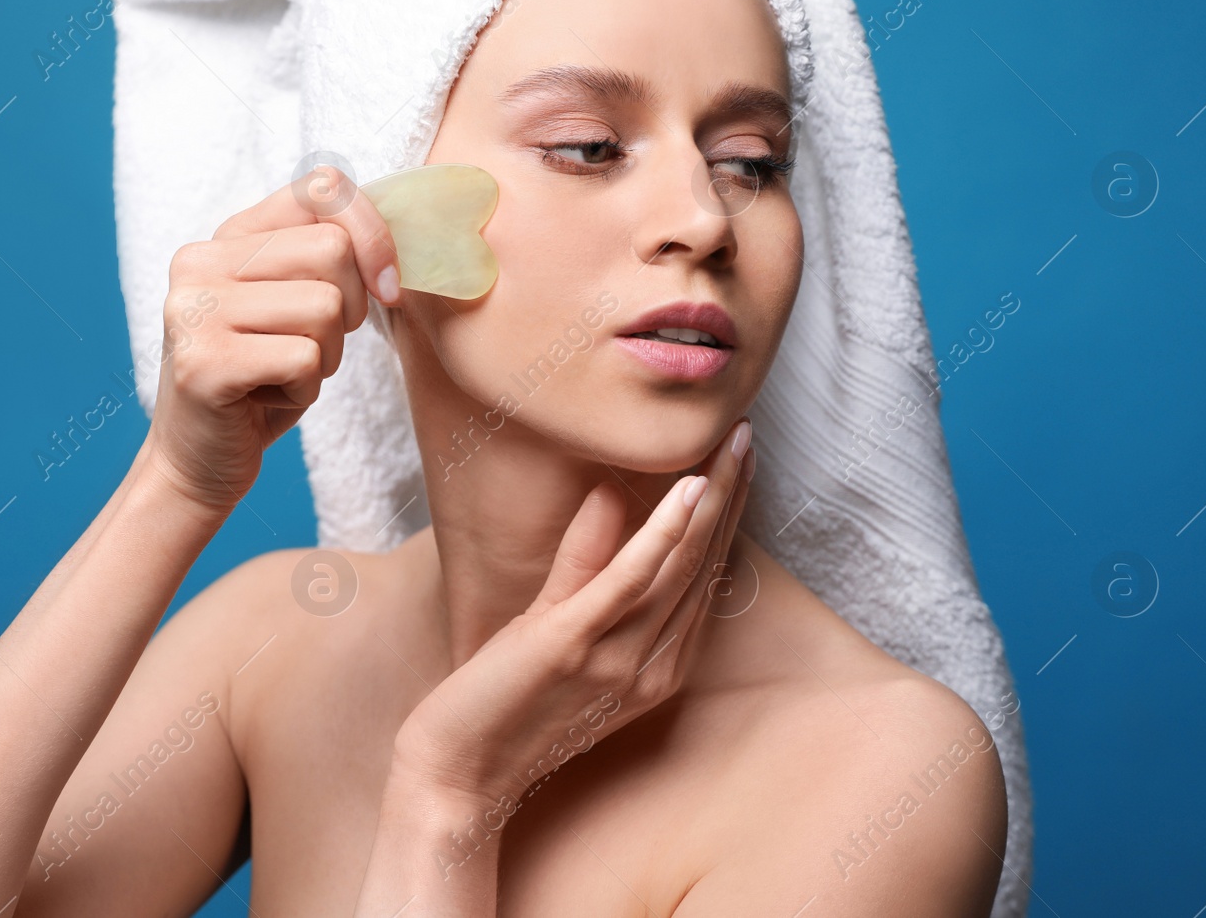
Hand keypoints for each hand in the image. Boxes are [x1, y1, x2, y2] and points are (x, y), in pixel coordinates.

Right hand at [141, 165, 399, 511]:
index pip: (324, 187)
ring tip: (282, 372)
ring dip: (325, 356)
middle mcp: (200, 261)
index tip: (386, 285)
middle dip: (349, 310)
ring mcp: (195, 310)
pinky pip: (306, 359)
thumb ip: (333, 259)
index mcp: (228, 236)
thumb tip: (398, 239)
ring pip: (326, 307)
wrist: (198, 461)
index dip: (374, 234)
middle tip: (309, 346)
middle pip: (333, 251)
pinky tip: (266, 398)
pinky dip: (305, 389)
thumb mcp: (300, 304)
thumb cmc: (264, 379)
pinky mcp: (204, 363)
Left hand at [391, 418, 756, 805]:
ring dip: (710, 498)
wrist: (458, 775)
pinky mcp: (574, 646)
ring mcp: (617, 659)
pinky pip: (629, 583)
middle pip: (705, 566)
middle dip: (730, 495)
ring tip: (731, 443)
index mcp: (660, 667)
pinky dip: (663, 534)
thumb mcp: (559, 626)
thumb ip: (586, 565)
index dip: (726, 515)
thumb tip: (608, 493)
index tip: (737, 459)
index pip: (705, 578)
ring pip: (681, 566)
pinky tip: (687, 490)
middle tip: (747, 431)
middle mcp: (652, 667)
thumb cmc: (506, 702)